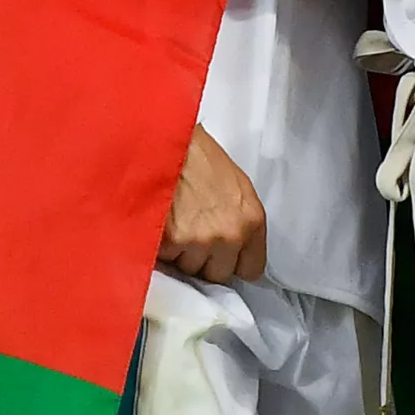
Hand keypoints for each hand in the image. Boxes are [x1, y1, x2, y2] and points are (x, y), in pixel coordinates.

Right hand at [157, 124, 266, 283]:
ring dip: (182, 254)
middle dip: (206, 259)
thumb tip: (236, 250)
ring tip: (176, 222)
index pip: (252, 269)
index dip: (234, 262)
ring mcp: (201, 240)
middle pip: (219, 274)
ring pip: (190, 269)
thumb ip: (241, 222)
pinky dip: (162, 247)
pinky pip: (167, 260)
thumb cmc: (200, 157)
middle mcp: (230, 234)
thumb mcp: (236, 186)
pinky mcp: (171, 242)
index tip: (223, 255)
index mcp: (252, 220)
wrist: (167, 141)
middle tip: (193, 232)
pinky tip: (162, 222)